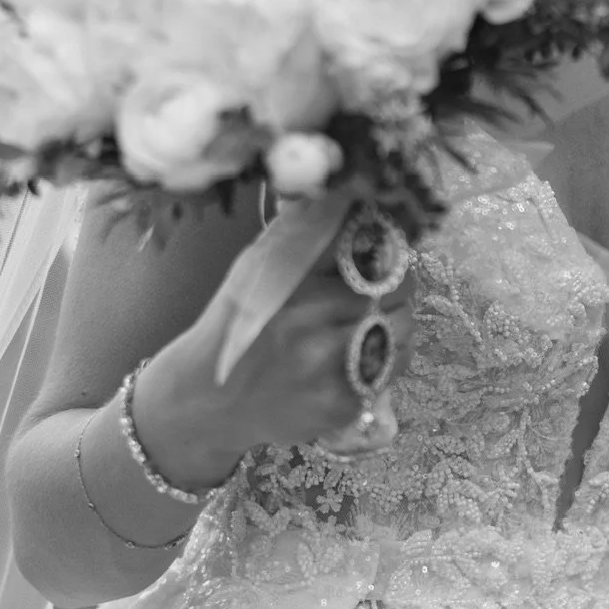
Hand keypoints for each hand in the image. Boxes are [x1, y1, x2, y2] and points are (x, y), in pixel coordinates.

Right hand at [130, 266, 413, 489]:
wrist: (207, 402)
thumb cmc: (234, 331)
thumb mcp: (253, 273)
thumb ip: (300, 243)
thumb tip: (346, 205)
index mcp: (291, 280)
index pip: (365, 249)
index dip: (387, 249)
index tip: (389, 253)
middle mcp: (311, 319)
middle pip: (394, 291)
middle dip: (397, 290)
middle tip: (389, 293)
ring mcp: (327, 364)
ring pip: (400, 332)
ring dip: (397, 326)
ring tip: (378, 327)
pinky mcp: (340, 402)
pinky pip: (387, 373)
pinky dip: (384, 363)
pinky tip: (363, 361)